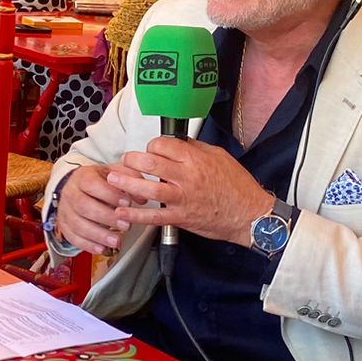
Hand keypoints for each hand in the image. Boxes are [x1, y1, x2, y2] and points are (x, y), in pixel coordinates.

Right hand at [55, 162, 131, 254]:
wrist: (78, 187)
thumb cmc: (99, 181)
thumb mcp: (115, 173)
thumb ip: (130, 180)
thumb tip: (142, 198)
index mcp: (82, 177)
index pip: (91, 184)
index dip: (109, 194)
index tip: (126, 203)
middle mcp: (70, 193)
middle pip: (83, 206)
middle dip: (106, 218)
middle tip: (125, 225)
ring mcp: (65, 210)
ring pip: (78, 224)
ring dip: (99, 235)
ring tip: (116, 241)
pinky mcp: (64, 225)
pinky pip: (73, 238)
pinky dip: (88, 245)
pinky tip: (102, 248)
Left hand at [105, 137, 272, 245]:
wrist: (249, 214)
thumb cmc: (237, 186)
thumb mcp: (219, 156)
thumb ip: (195, 149)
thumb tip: (177, 142)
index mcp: (195, 159)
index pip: (163, 145)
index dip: (152, 145)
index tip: (150, 150)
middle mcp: (187, 177)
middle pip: (151, 162)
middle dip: (133, 159)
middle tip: (125, 161)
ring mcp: (182, 199)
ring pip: (148, 188)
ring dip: (126, 183)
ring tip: (112, 180)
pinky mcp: (181, 218)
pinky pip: (154, 217)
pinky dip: (136, 215)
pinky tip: (121, 212)